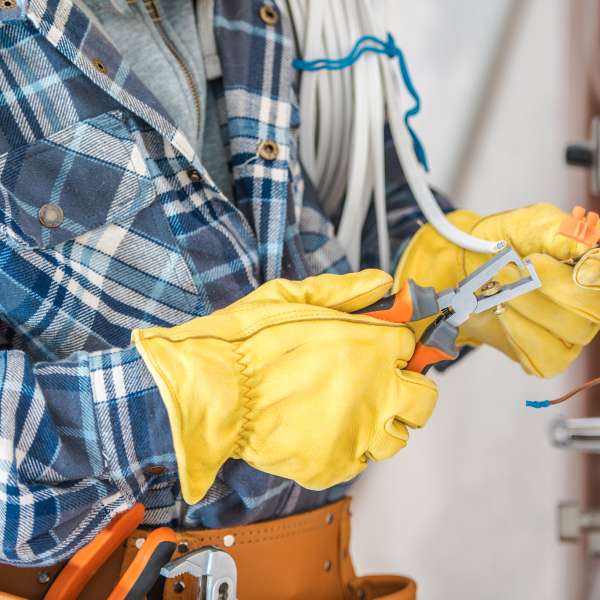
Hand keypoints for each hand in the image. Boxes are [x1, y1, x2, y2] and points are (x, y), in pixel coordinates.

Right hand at [133, 270, 437, 502]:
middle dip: (407, 390)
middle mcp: (376, 392)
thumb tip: (380, 283)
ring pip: (397, 437)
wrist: (210, 392)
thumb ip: (343, 290)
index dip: (396, 348)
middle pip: (423, 399)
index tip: (384, 350)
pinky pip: (360, 462)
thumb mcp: (291, 297)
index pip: (412, 348)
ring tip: (347, 411)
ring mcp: (358, 433)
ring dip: (380, 423)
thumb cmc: (246, 343)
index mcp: (371, 346)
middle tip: (378, 385)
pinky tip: (321, 431)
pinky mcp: (335, 465)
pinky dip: (348, 449)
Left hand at [395, 203, 599, 376]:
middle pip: (591, 310)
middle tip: (516, 269)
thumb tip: (588, 244)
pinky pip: (545, 357)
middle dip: (548, 287)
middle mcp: (590, 304)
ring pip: (567, 331)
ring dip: (526, 306)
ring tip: (501, 289)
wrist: (467, 266)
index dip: (586, 271)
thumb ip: (561, 232)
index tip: (542, 260)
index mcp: (593, 268)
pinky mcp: (547, 356)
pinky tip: (502, 314)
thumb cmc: (504, 243)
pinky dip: (519, 333)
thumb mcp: (532, 223)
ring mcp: (571, 333)